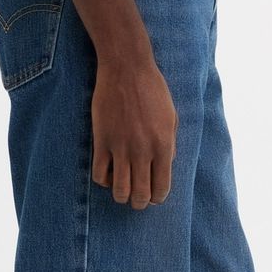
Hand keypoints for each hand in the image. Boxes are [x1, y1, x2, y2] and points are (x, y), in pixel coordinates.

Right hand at [91, 56, 177, 208]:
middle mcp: (143, 151)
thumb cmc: (153, 90)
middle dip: (140, 203)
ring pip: (119, 190)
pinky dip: (104, 181)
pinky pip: (99, 175)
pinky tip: (108, 174)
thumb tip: (166, 166)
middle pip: (140, 195)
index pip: (161, 188)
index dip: (157, 198)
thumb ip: (170, 145)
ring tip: (122, 191)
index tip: (153, 196)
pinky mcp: (101, 141)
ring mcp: (120, 147)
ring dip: (121, 196)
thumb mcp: (171, 118)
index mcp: (164, 146)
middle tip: (138, 200)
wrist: (126, 68)